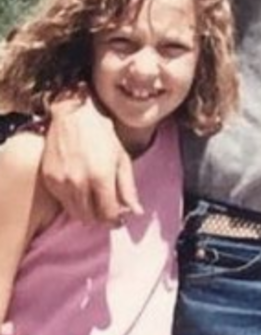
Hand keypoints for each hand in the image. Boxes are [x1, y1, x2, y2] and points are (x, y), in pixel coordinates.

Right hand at [41, 92, 139, 224]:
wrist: (73, 115)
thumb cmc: (102, 135)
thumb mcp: (121, 159)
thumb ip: (128, 188)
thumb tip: (136, 212)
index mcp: (100, 178)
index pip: (108, 214)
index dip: (116, 219)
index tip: (121, 217)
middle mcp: (78, 183)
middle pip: (91, 218)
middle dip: (103, 217)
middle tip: (110, 209)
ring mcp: (61, 182)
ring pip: (75, 213)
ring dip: (88, 212)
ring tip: (97, 200)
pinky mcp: (48, 179)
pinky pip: (63, 201)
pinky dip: (73, 201)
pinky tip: (82, 189)